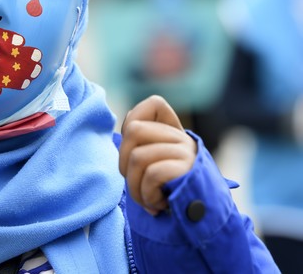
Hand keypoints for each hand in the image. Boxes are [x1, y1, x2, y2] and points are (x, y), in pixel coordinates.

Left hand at [118, 95, 196, 214]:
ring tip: (146, 199)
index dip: (134, 121)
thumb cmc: (168, 196)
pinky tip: (158, 204)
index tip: (133, 149)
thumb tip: (126, 125)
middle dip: (124, 162)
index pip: (154, 103)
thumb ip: (141, 144)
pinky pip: (152, 174)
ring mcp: (187, 152)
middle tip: (135, 183)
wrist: (202, 222)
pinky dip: (147, 194)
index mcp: (174, 133)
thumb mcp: (154, 167)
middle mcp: (182, 138)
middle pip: (133, 131)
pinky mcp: (188, 170)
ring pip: (137, 157)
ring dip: (134, 187)